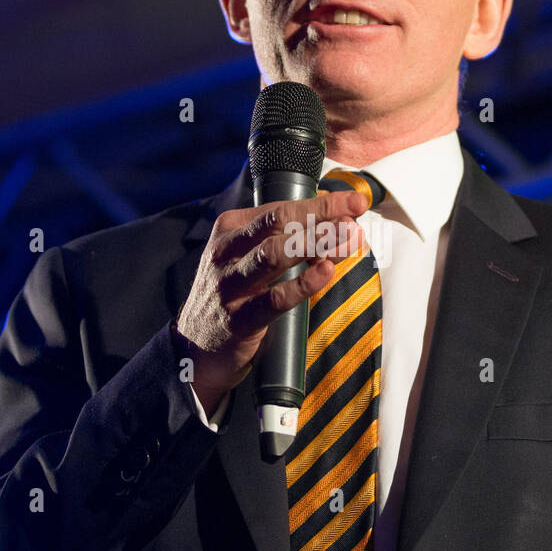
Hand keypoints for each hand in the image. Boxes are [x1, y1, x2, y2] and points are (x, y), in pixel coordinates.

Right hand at [173, 189, 366, 412]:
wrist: (196, 348)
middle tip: (355, 211)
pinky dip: (302, 285)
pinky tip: (325, 272)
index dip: (320, 204)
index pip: (279, 209)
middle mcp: (225, 252)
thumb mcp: (252, 259)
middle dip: (321, 214)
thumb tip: (340, 226)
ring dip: (315, 243)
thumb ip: (290, 241)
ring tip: (347, 238)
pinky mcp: (237, 320)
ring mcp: (228, 286)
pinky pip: (273, 299)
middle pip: (277, 224)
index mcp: (229, 230)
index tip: (353, 202)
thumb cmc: (235, 296)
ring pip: (273, 255)